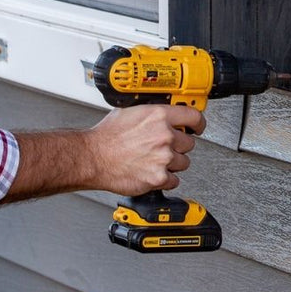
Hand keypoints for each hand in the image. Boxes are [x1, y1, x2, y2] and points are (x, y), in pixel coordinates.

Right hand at [85, 104, 205, 195]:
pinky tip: (151, 171)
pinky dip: (165, 179)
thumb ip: (151, 112)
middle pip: (189, 143)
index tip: (197, 127)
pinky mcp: (158, 178)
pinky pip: (174, 180)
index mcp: (158, 116)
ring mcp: (163, 158)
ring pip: (183, 162)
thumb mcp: (130, 111)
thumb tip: (163, 112)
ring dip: (172, 162)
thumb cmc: (106, 136)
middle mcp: (164, 136)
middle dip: (178, 145)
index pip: (194, 117)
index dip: (198, 123)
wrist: (93, 157)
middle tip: (162, 147)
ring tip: (153, 160)